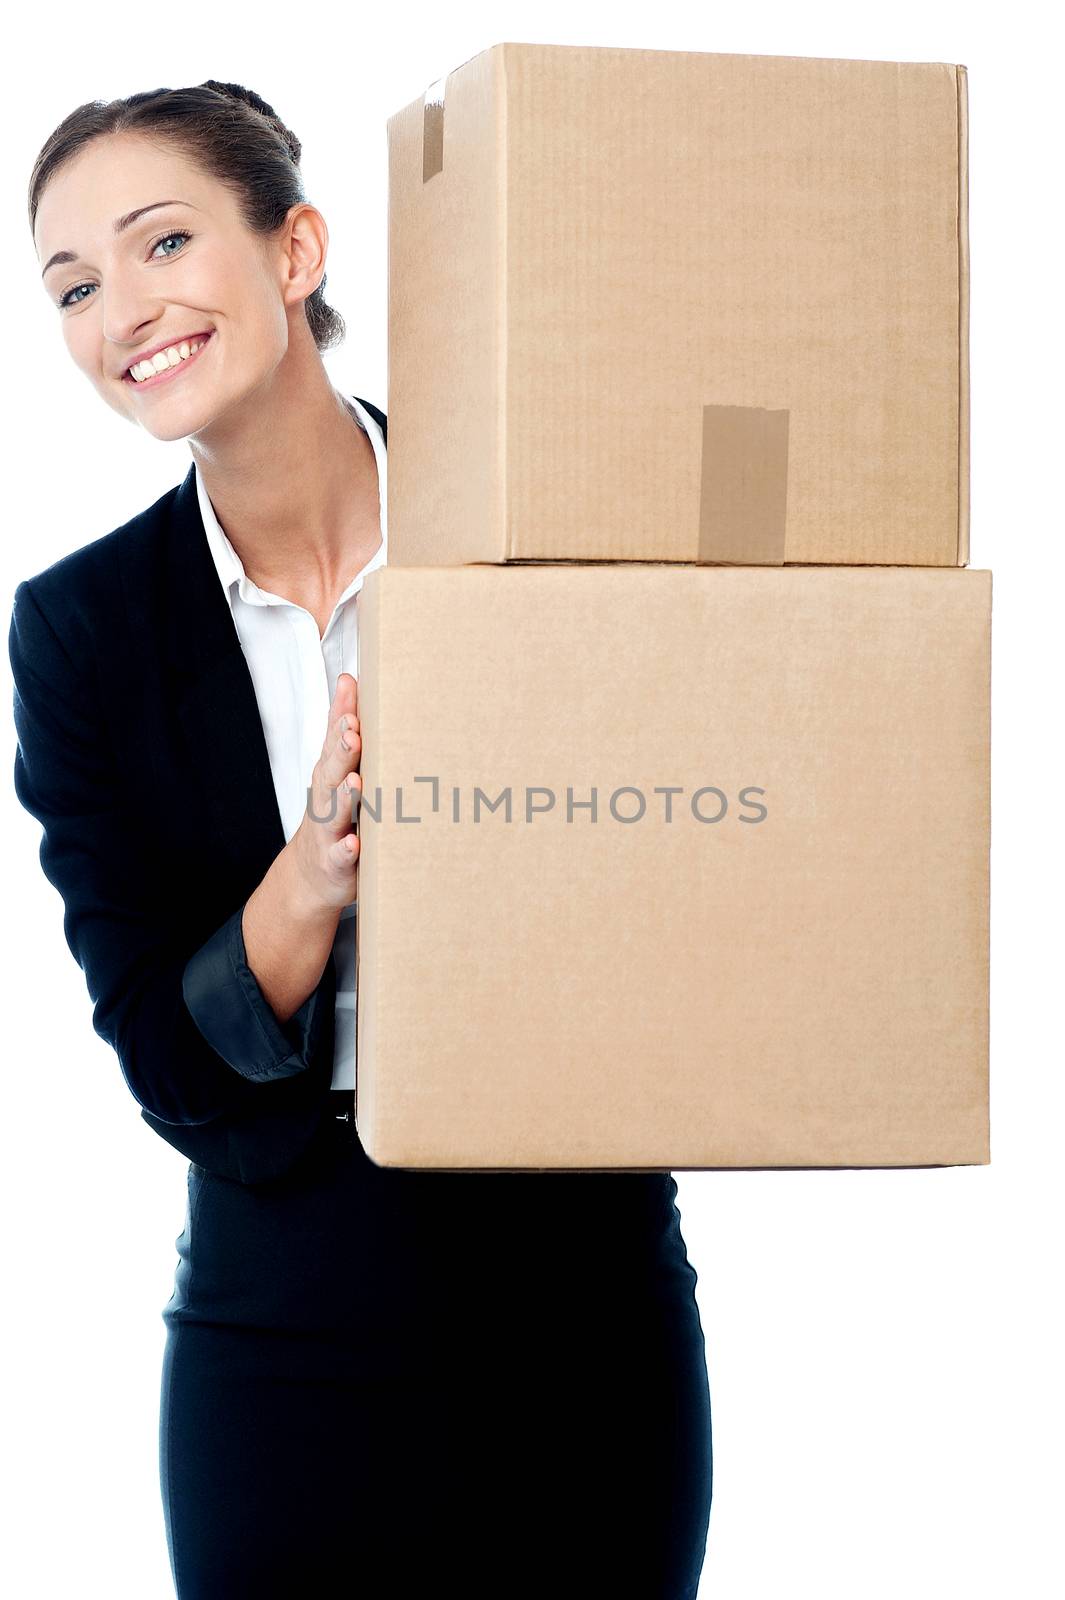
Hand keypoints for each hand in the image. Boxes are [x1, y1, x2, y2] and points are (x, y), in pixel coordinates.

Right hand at [287, 672, 362, 913]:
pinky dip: (345, 850)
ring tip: (355, 781)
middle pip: (332, 771)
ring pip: (335, 811)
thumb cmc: (334, 817)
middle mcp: (326, 799)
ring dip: (344, 796)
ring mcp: (329, 831)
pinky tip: (354, 844)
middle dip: (342, 750)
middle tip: (354, 730)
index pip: (333, 738)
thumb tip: (350, 680)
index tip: (350, 687)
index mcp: (330, 774)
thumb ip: (344, 732)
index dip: (340, 713)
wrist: (311, 877)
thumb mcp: (337, 773)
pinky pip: (340, 856)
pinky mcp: (336, 863)